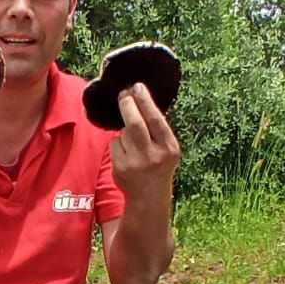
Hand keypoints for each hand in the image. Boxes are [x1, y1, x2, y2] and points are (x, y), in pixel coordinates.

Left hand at [109, 83, 180, 205]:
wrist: (149, 197)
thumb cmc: (159, 165)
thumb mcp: (167, 148)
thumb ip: (157, 128)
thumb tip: (139, 97)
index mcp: (170, 148)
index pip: (156, 119)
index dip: (145, 101)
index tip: (137, 86)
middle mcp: (153, 156)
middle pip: (134, 124)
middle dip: (127, 105)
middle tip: (123, 95)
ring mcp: (135, 163)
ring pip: (123, 134)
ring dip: (125, 132)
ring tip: (133, 143)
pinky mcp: (120, 169)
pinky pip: (114, 145)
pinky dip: (118, 144)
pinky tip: (126, 155)